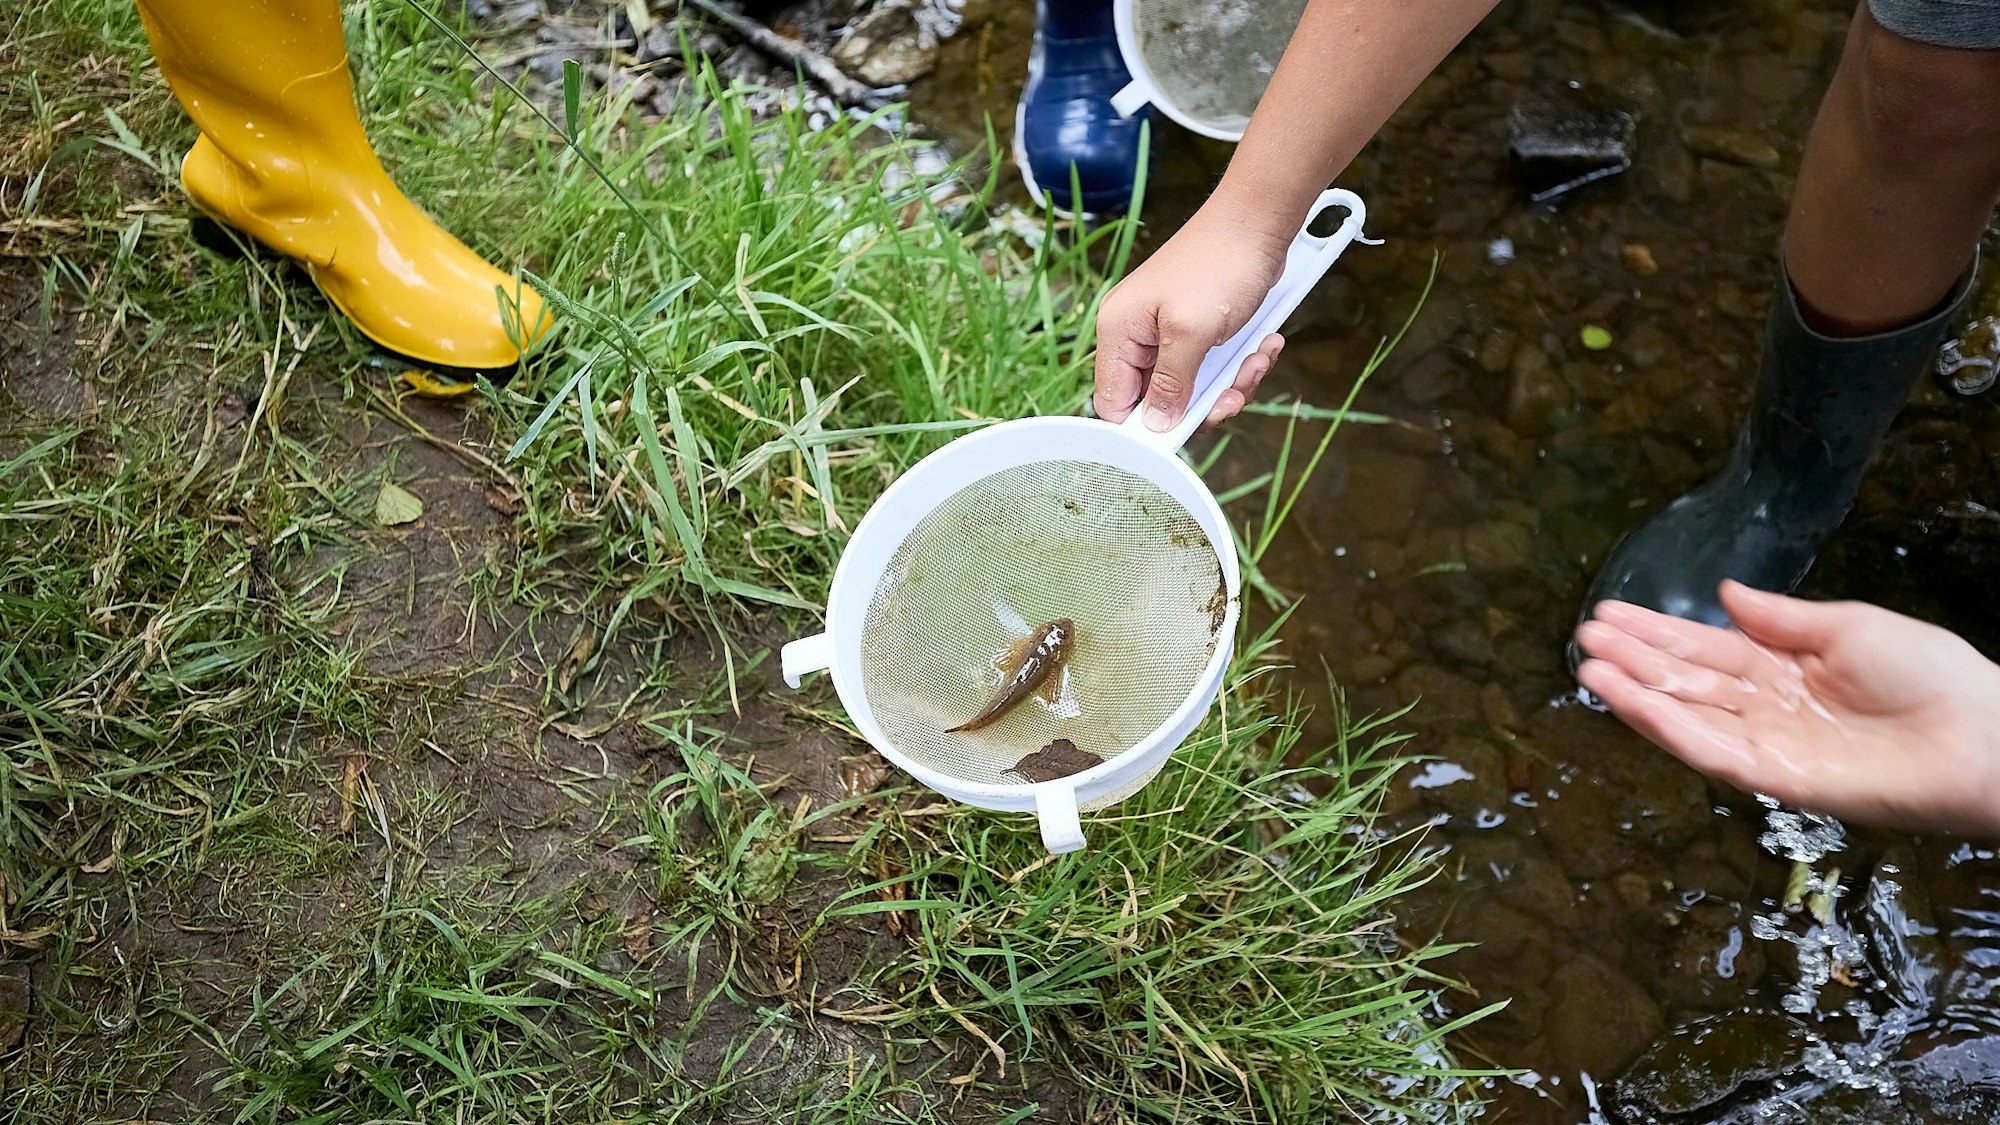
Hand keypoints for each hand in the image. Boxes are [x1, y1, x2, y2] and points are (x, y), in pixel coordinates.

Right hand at [1093, 207, 1289, 431]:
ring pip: (1191, 389)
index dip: (1145, 426)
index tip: (1182, 431)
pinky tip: (1263, 345)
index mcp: (1118, 331)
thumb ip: (1171, 385)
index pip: (1113, 402)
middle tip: (1233, 395)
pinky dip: (1240, 365)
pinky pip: (1213, 368)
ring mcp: (1167, 333)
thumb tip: (1156, 428)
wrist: (1258, 222)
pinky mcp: (1198, 330)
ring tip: (1256, 361)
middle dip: (1201, 404)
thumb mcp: (1192, 332)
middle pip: (1157, 401)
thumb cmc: (1219, 264)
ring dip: (1229, 384)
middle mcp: (1136, 335)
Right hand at [1574, 581, 1999, 837]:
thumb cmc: (1931, 675)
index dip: (1658, 631)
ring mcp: (1767, 743)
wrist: (1980, 736)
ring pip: (1686, 715)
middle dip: (1634, 658)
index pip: (1706, 648)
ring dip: (1635, 693)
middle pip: (1685, 680)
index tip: (1610, 613)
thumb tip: (1724, 594)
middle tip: (1585, 635)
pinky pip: (1709, 750)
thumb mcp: (1851, 627)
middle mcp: (1766, 706)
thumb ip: (1781, 618)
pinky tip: (1629, 703)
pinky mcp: (1774, 778)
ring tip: (1587, 666)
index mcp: (1784, 667)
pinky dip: (1666, 728)